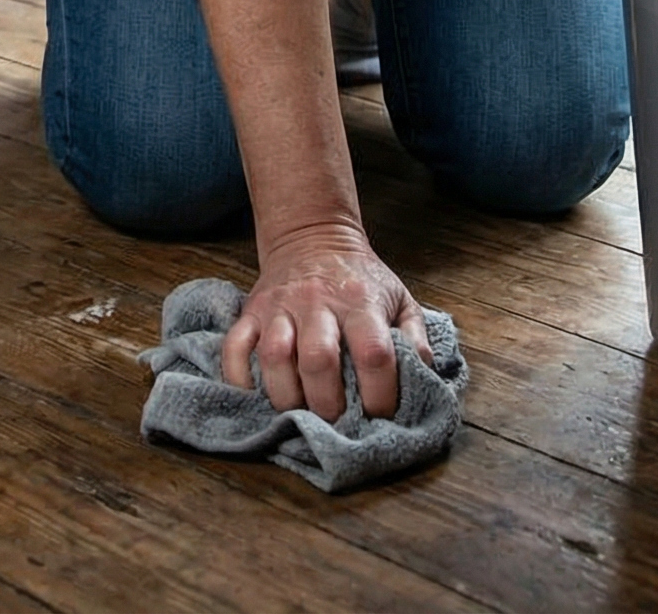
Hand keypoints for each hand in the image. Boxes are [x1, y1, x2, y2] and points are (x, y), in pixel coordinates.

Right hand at [223, 220, 433, 420]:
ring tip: (299, 413)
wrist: (313, 236)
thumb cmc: (360, 279)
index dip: (380, 395)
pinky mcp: (251, 310)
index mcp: (360, 302)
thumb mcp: (400, 298)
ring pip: (274, 355)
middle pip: (318, 359)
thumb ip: (416, 339)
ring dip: (286, 395)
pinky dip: (239, 378)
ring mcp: (279, 306)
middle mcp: (316, 302)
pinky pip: (235, 347)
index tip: (380, 414)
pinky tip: (257, 396)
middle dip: (328, 404)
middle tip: (336, 422)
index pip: (374, 354)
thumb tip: (423, 380)